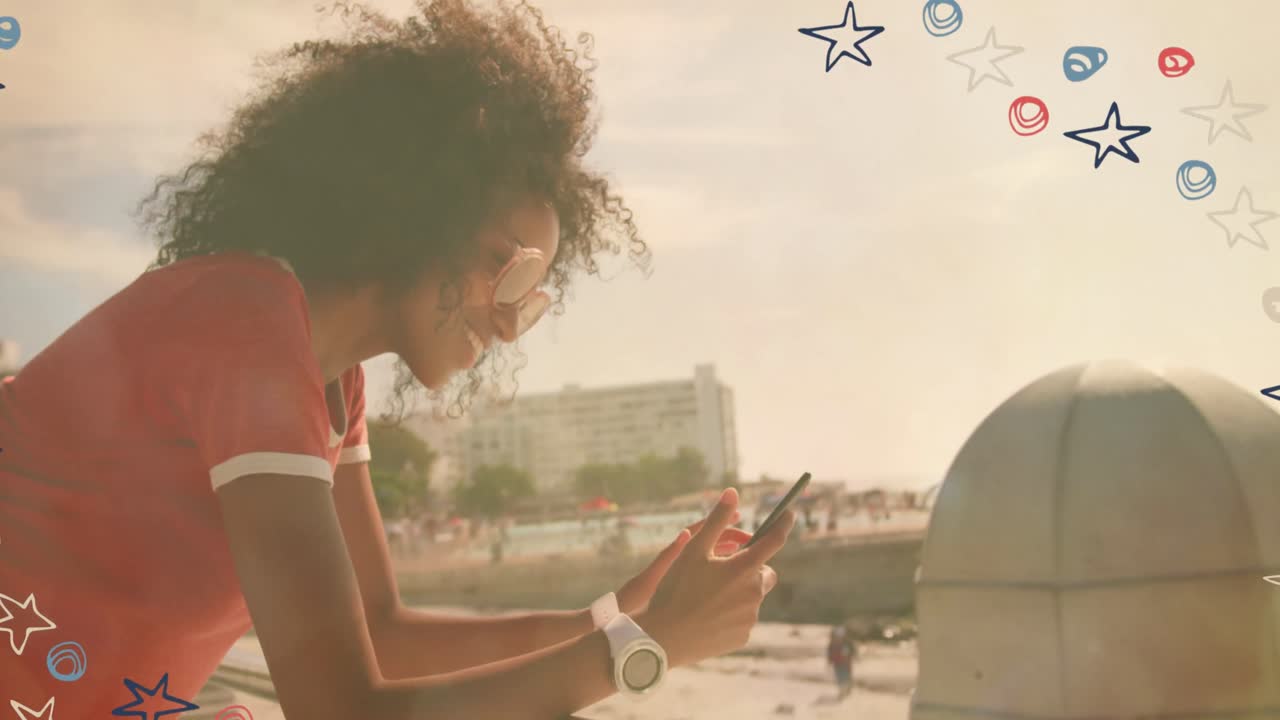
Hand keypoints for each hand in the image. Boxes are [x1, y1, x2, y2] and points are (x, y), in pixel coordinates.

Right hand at [636, 487, 795, 667]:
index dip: (783, 525)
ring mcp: (750, 617)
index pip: (774, 541)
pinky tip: (708, 614)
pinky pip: (743, 618)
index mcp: (744, 569)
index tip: (789, 514)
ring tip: (708, 595)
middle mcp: (753, 593)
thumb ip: (717, 520)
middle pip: (764, 573)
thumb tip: (732, 492)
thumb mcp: (694, 549)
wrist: (663, 638)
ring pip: (752, 596)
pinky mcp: (742, 636)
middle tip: (724, 569)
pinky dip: (732, 612)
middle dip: (752, 568)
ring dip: (739, 591)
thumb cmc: (676, 589)